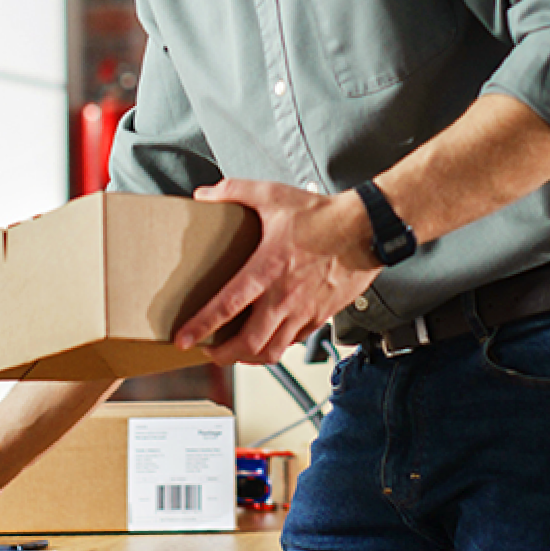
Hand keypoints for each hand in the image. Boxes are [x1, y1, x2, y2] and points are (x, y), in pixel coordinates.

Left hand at [173, 179, 380, 365]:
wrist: (366, 229)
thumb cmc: (322, 215)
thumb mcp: (273, 195)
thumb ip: (234, 191)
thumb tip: (203, 193)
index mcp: (267, 269)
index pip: (227, 306)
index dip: (201, 326)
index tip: (183, 339)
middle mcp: (284, 297)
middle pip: (249, 343)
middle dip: (223, 356)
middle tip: (207, 352)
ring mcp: (304, 311)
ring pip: (272, 351)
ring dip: (248, 358)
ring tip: (234, 353)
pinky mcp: (320, 316)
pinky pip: (294, 342)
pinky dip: (276, 346)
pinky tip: (268, 338)